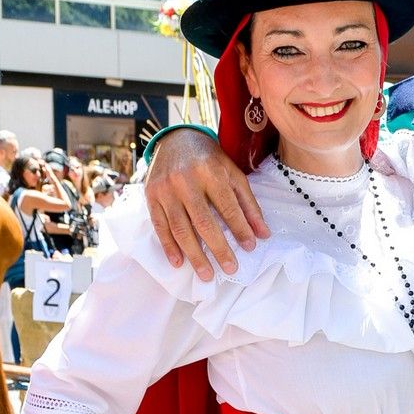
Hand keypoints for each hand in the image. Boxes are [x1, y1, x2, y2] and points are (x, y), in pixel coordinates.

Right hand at [145, 128, 269, 279]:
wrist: (176, 139)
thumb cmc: (209, 160)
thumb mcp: (233, 174)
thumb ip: (248, 203)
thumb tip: (263, 234)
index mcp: (210, 172)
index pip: (227, 206)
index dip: (239, 229)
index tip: (249, 248)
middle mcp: (186, 180)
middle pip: (203, 222)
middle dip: (218, 249)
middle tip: (230, 269)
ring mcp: (165, 189)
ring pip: (180, 228)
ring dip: (194, 255)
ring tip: (206, 275)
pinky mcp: (151, 196)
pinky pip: (160, 226)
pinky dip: (169, 246)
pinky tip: (179, 263)